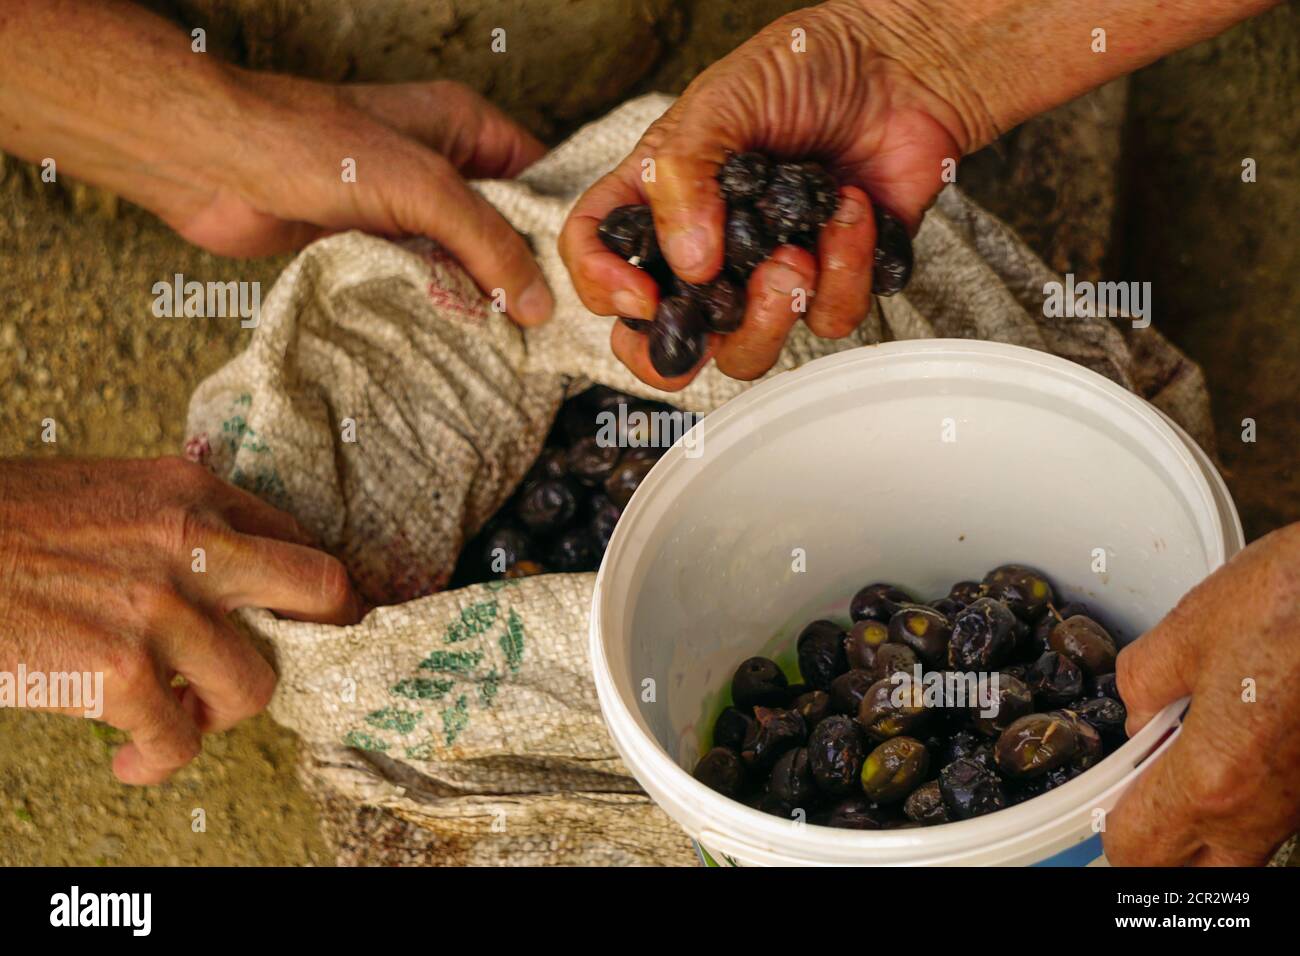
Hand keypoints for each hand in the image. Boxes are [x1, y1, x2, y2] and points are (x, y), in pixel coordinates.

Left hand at [0, 0, 552, 326]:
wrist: (214, 164)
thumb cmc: (315, 148)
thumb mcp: (424, 188)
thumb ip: (486, 242)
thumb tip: (538, 304)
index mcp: (465, 127)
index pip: (539, 179)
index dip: (563, 228)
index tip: (589, 282)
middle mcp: (442, 166)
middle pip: (504, 226)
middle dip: (526, 273)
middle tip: (559, 328)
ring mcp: (406, 208)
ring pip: (464, 259)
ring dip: (482, 297)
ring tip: (521, 346)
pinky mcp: (373, 245)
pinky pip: (424, 281)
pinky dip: (441, 309)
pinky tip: (465, 343)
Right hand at [0, 457, 359, 784]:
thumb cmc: (11, 525)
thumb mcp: (115, 493)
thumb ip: (180, 523)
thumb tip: (233, 573)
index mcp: (193, 492)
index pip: (296, 541)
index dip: (310, 590)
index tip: (309, 620)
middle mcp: (193, 542)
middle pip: (320, 590)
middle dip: (325, 635)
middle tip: (305, 664)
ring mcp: (161, 608)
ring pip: (253, 685)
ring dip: (220, 715)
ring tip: (182, 719)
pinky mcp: (120, 672)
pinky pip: (179, 740)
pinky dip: (161, 759)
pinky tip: (133, 757)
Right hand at [559, 1, 967, 388]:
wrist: (899, 64)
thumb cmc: (803, 68)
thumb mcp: (720, 102)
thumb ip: (683, 177)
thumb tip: (688, 263)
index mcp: (658, 200)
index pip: (596, 257)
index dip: (603, 289)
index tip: (643, 295)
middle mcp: (705, 251)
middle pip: (664, 340)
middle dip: (685, 349)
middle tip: (717, 314)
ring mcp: (766, 275)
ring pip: (747, 352)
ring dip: (771, 313)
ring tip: (797, 252)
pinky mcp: (831, 282)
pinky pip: (828, 318)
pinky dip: (845, 269)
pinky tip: (849, 212)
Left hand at [1106, 523, 1299, 864]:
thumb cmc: (1291, 605)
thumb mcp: (1186, 633)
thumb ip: (1142, 685)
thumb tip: (1139, 713)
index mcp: (1211, 777)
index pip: (1138, 848)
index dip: (1109, 828)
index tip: (1104, 797)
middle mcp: (1260, 808)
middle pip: (1193, 870)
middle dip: (1159, 845)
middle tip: (1142, 794)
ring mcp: (1298, 801)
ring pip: (1238, 850)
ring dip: (1203, 823)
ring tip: (1183, 761)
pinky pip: (1271, 815)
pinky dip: (1242, 797)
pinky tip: (1232, 741)